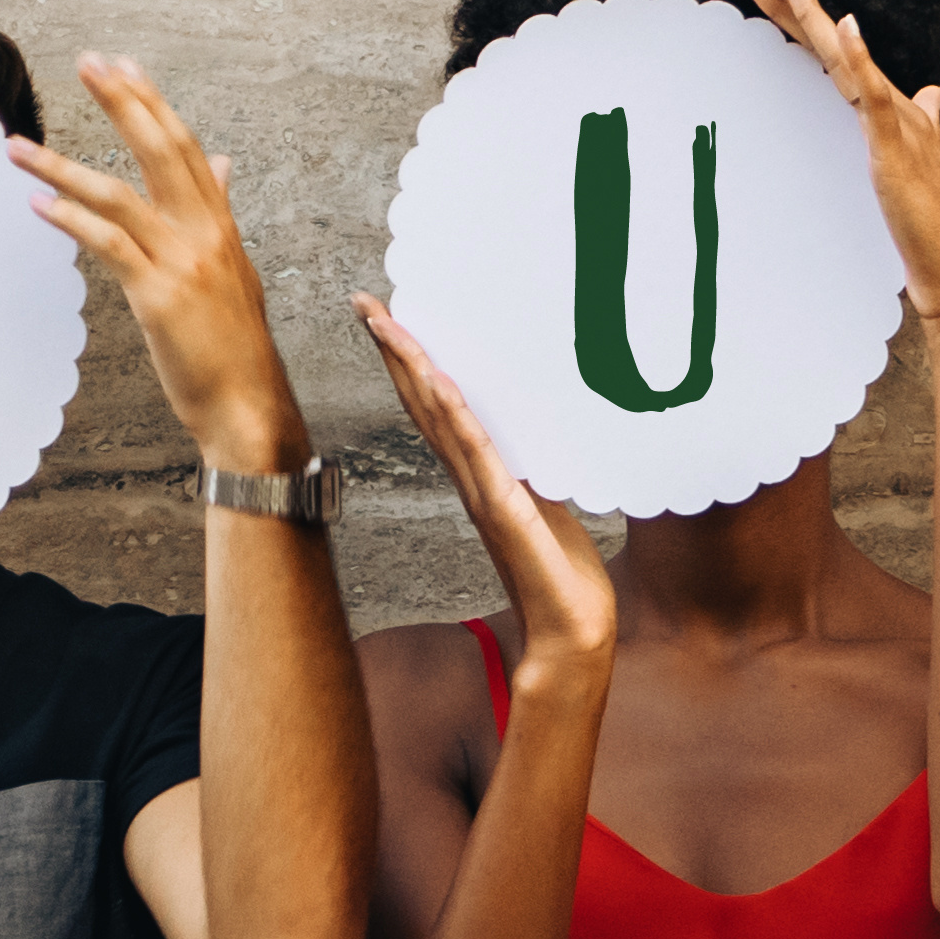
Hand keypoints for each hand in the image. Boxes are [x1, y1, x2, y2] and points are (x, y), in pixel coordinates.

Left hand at [12, 58, 307, 471]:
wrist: (250, 407)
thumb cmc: (235, 348)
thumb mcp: (235, 270)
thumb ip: (220, 212)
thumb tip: (222, 165)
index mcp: (221, 228)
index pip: (185, 149)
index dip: (153, 103)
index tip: (123, 65)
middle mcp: (206, 236)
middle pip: (162, 152)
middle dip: (124, 103)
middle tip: (89, 62)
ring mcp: (184, 264)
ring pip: (120, 195)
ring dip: (62, 167)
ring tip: (17, 147)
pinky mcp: (159, 296)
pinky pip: (110, 245)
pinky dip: (71, 220)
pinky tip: (38, 205)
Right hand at [355, 298, 618, 672]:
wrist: (572, 637)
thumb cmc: (565, 581)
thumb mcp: (551, 511)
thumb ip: (535, 479)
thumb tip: (536, 447)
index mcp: (482, 477)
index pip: (438, 409)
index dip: (412, 364)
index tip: (390, 319)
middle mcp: (473, 481)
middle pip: (424, 403)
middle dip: (396, 351)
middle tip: (367, 301)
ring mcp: (484, 495)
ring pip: (439, 418)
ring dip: (413, 368)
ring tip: (386, 323)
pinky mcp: (507, 513)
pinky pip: (478, 454)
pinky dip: (456, 415)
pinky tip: (440, 380)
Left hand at [746, 0, 939, 343]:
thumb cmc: (929, 222)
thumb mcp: (914, 161)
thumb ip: (920, 122)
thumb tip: (932, 94)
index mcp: (887, 106)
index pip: (832, 52)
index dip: (801, 16)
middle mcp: (891, 104)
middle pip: (830, 43)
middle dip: (793, 0)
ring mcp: (894, 121)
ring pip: (844, 57)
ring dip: (815, 13)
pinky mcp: (894, 145)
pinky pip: (871, 93)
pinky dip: (858, 56)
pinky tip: (844, 26)